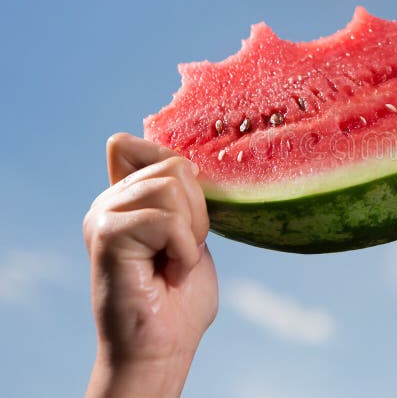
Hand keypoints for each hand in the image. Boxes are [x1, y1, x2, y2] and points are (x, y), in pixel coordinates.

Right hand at [83, 133, 217, 396]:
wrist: (164, 346)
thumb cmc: (180, 297)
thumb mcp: (192, 231)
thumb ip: (183, 193)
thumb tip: (186, 159)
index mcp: (127, 194)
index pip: (147, 145)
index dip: (181, 172)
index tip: (188, 220)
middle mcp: (110, 199)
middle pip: (176, 166)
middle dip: (197, 214)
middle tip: (181, 252)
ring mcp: (104, 214)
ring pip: (173, 189)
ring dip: (191, 233)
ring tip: (173, 262)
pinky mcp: (107, 234)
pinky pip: (167, 220)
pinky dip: (184, 250)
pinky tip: (170, 273)